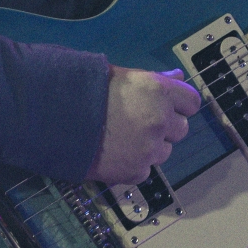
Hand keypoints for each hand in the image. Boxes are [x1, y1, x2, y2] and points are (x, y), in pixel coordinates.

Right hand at [88, 66, 199, 184]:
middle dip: (165, 127)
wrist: (55, 118)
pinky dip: (134, 164)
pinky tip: (114, 152)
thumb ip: (156, 80)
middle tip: (139, 123)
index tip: (166, 107)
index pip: (192, 103)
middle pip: (181, 129)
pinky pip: (145, 170)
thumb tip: (179, 79)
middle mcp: (159, 120)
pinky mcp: (135, 171)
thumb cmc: (87, 90)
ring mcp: (149, 148)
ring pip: (165, 152)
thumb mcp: (124, 76)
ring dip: (150, 147)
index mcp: (159, 92)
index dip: (179, 105)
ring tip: (123, 138)